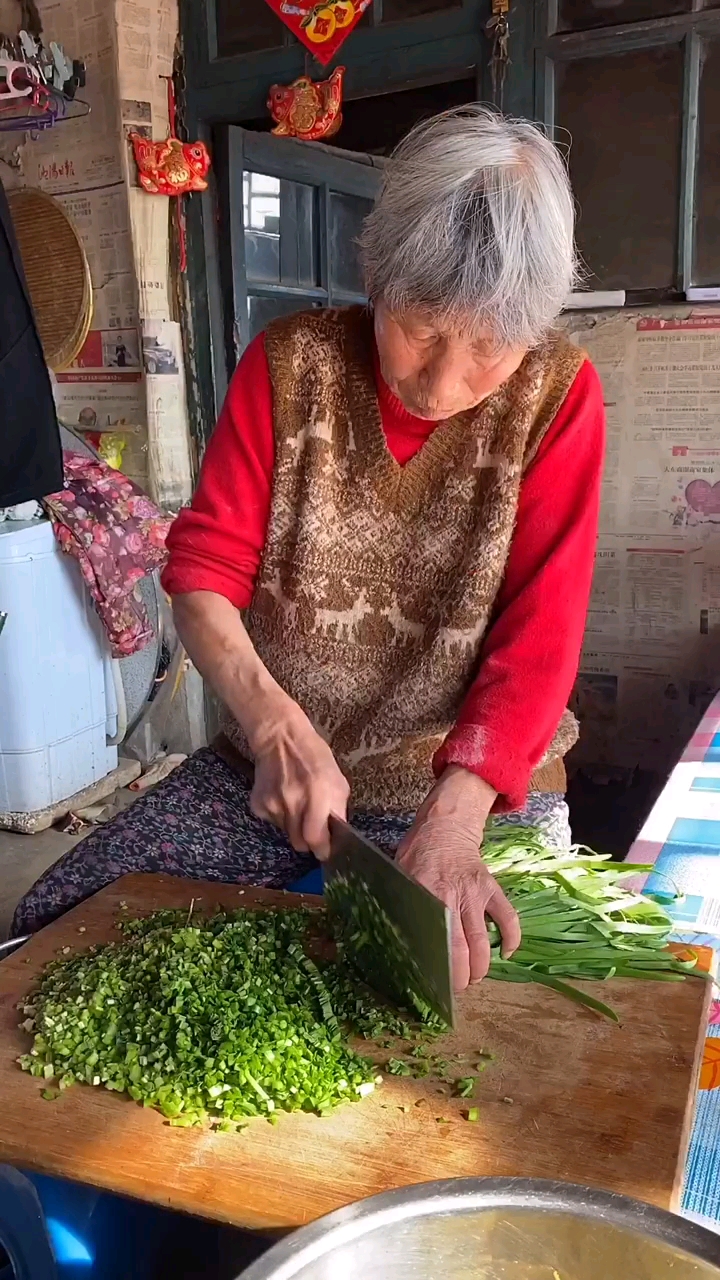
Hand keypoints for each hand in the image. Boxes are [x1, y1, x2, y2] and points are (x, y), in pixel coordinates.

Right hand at [249, 693, 349, 858]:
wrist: (280, 739)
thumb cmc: (314, 757)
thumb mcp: (337, 780)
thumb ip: (337, 810)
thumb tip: (335, 837)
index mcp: (318, 795)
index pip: (316, 839)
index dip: (322, 850)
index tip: (325, 852)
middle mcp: (293, 802)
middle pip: (299, 843)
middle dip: (308, 840)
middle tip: (312, 828)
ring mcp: (273, 805)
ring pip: (286, 833)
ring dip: (294, 826)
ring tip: (297, 804)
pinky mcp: (258, 805)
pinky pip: (272, 823)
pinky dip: (279, 816)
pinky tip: (282, 798)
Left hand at [396, 766, 520, 990]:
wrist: (445, 826)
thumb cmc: (416, 854)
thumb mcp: (399, 877)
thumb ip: (399, 905)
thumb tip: (390, 938)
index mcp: (426, 896)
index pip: (433, 942)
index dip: (436, 969)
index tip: (434, 986)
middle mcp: (452, 898)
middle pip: (461, 949)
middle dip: (461, 977)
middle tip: (457, 987)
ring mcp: (475, 894)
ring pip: (483, 941)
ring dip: (481, 966)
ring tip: (476, 977)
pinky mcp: (491, 888)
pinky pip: (508, 917)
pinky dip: (511, 938)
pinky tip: (506, 953)